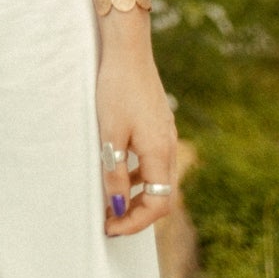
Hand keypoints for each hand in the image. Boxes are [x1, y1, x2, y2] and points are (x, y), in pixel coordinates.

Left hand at [96, 45, 178, 236]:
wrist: (128, 49)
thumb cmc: (116, 88)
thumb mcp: (110, 134)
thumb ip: (114, 172)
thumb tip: (117, 207)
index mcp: (160, 153)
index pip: (158, 204)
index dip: (135, 222)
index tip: (111, 227)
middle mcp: (169, 147)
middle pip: (162, 195)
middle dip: (137, 214)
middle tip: (110, 222)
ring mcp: (166, 135)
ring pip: (158, 179)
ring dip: (138, 195)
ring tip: (111, 201)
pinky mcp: (159, 125)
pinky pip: (154, 161)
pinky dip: (139, 175)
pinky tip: (119, 172)